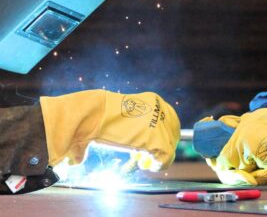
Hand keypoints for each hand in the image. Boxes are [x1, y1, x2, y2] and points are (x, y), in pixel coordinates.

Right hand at [40, 90, 180, 170]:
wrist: (93, 114)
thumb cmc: (101, 116)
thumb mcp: (125, 118)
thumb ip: (138, 126)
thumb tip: (143, 145)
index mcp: (154, 101)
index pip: (169, 122)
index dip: (161, 136)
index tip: (146, 145)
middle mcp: (161, 110)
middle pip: (173, 134)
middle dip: (160, 146)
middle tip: (143, 155)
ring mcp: (161, 124)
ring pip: (170, 146)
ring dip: (157, 156)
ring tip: (141, 160)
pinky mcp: (159, 139)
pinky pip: (166, 158)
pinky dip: (157, 165)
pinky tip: (145, 164)